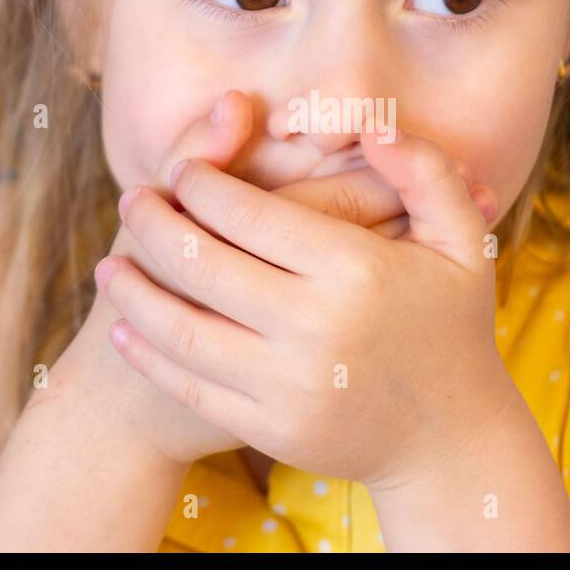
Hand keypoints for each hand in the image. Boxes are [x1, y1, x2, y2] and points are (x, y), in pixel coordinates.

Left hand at [67, 90, 436, 464]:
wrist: (449, 440)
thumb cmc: (452, 327)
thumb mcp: (461, 241)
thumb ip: (425, 173)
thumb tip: (374, 128)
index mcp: (356, 269)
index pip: (248, 213)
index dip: (200, 183)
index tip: (180, 170)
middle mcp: (316, 327)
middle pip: (203, 263)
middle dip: (154, 224)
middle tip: (131, 202)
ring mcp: (288, 385)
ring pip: (181, 328)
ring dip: (133, 291)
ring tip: (108, 266)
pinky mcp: (270, 429)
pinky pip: (190, 383)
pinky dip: (148, 353)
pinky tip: (126, 327)